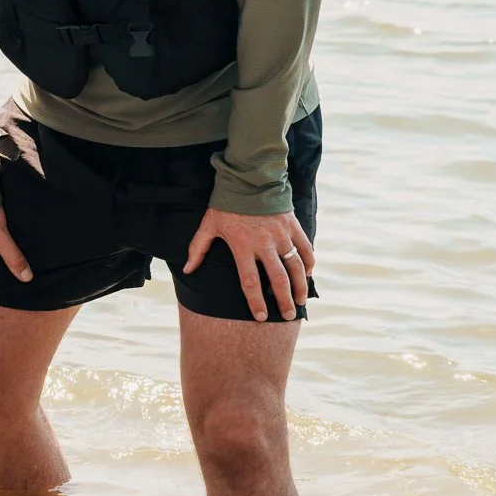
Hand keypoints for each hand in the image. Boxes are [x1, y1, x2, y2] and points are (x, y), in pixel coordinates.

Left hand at [185, 208, 315, 320]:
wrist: (249, 178)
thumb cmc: (226, 204)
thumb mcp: (208, 225)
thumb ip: (198, 248)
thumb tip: (188, 269)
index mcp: (242, 246)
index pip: (250, 281)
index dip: (255, 301)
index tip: (260, 317)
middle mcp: (264, 243)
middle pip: (277, 279)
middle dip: (283, 300)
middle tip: (287, 315)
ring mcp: (281, 235)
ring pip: (295, 266)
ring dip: (299, 286)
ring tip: (299, 301)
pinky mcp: (292, 226)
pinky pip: (305, 249)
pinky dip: (308, 263)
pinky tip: (307, 275)